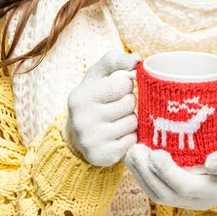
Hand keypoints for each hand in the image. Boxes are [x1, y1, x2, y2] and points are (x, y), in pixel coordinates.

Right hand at [62, 49, 139, 166]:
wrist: (79, 132)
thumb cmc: (96, 94)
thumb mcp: (100, 73)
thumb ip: (117, 60)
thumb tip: (137, 60)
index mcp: (81, 95)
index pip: (123, 84)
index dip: (126, 85)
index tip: (119, 88)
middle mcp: (82, 119)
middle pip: (129, 104)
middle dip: (129, 102)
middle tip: (119, 104)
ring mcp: (91, 140)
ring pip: (132, 123)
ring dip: (131, 119)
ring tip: (119, 118)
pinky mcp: (101, 156)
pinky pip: (132, 142)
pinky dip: (130, 136)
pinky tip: (119, 134)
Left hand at [123, 136, 216, 209]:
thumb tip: (212, 163)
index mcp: (212, 192)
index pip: (185, 187)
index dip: (168, 172)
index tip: (155, 152)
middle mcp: (195, 200)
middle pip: (165, 194)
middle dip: (146, 173)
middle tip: (135, 150)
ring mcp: (184, 198)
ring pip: (156, 193)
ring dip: (140, 174)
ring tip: (131, 152)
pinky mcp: (175, 190)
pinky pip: (155, 187)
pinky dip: (142, 174)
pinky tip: (135, 156)